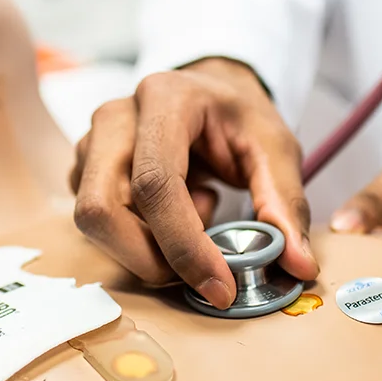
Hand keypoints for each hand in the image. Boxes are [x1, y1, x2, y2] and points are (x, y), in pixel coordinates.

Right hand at [71, 57, 318, 308]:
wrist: (209, 94)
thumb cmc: (237, 117)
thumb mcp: (275, 148)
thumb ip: (286, 202)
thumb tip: (298, 263)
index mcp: (164, 99)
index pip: (155, 183)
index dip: (183, 244)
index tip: (220, 286)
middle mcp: (115, 118)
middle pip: (103, 209)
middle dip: (150, 257)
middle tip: (203, 267)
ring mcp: (91, 143)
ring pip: (96, 223)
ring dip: (148, 245)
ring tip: (195, 212)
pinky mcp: (83, 170)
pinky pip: (99, 225)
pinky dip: (139, 239)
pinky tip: (173, 213)